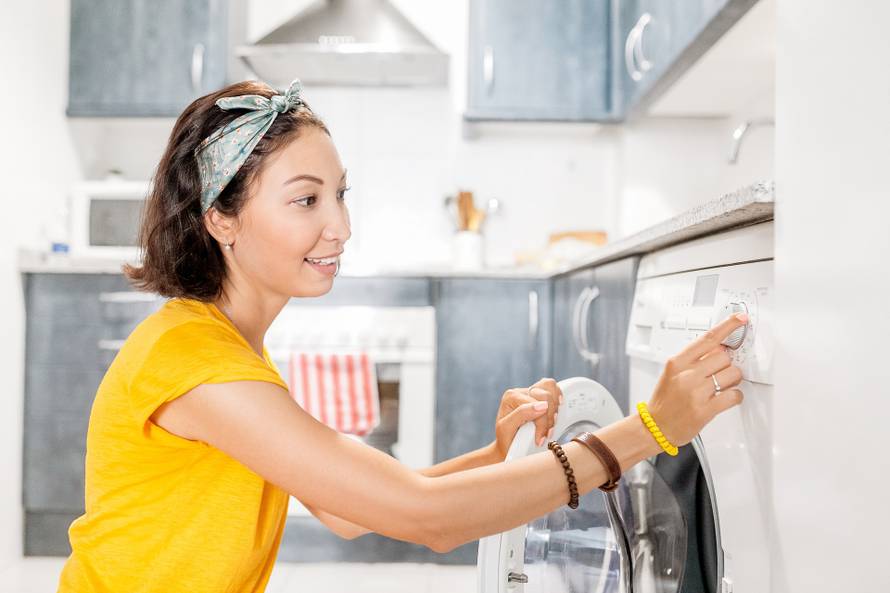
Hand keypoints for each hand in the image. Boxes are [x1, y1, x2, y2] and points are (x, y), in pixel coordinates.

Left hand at [491, 378, 563, 460]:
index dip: (541, 423)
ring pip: (551, 387)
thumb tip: (542, 405)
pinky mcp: (541, 395)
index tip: (540, 439)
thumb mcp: (507, 428)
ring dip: (554, 410)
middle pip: (545, 395)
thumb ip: (521, 414)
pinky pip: (554, 388)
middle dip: (549, 418)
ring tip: (549, 426)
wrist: (509, 444)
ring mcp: (531, 392)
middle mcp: (521, 392)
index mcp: (511, 396)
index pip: (535, 404)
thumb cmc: (506, 438)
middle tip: (545, 434)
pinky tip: (554, 413)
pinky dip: (557, 400)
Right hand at [646, 312, 748, 446]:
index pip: (707, 338)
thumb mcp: (672, 373)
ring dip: (733, 380)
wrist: (656, 427)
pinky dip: (735, 396)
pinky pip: (734, 395)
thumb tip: (720, 349)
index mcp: (677, 362)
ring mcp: (696, 392)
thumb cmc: (665, 400)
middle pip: (724, 357)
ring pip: (733, 375)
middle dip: (727, 365)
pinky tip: (726, 398)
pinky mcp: (706, 409)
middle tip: (720, 373)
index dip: (728, 326)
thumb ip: (694, 360)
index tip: (740, 318)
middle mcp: (687, 375)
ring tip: (721, 387)